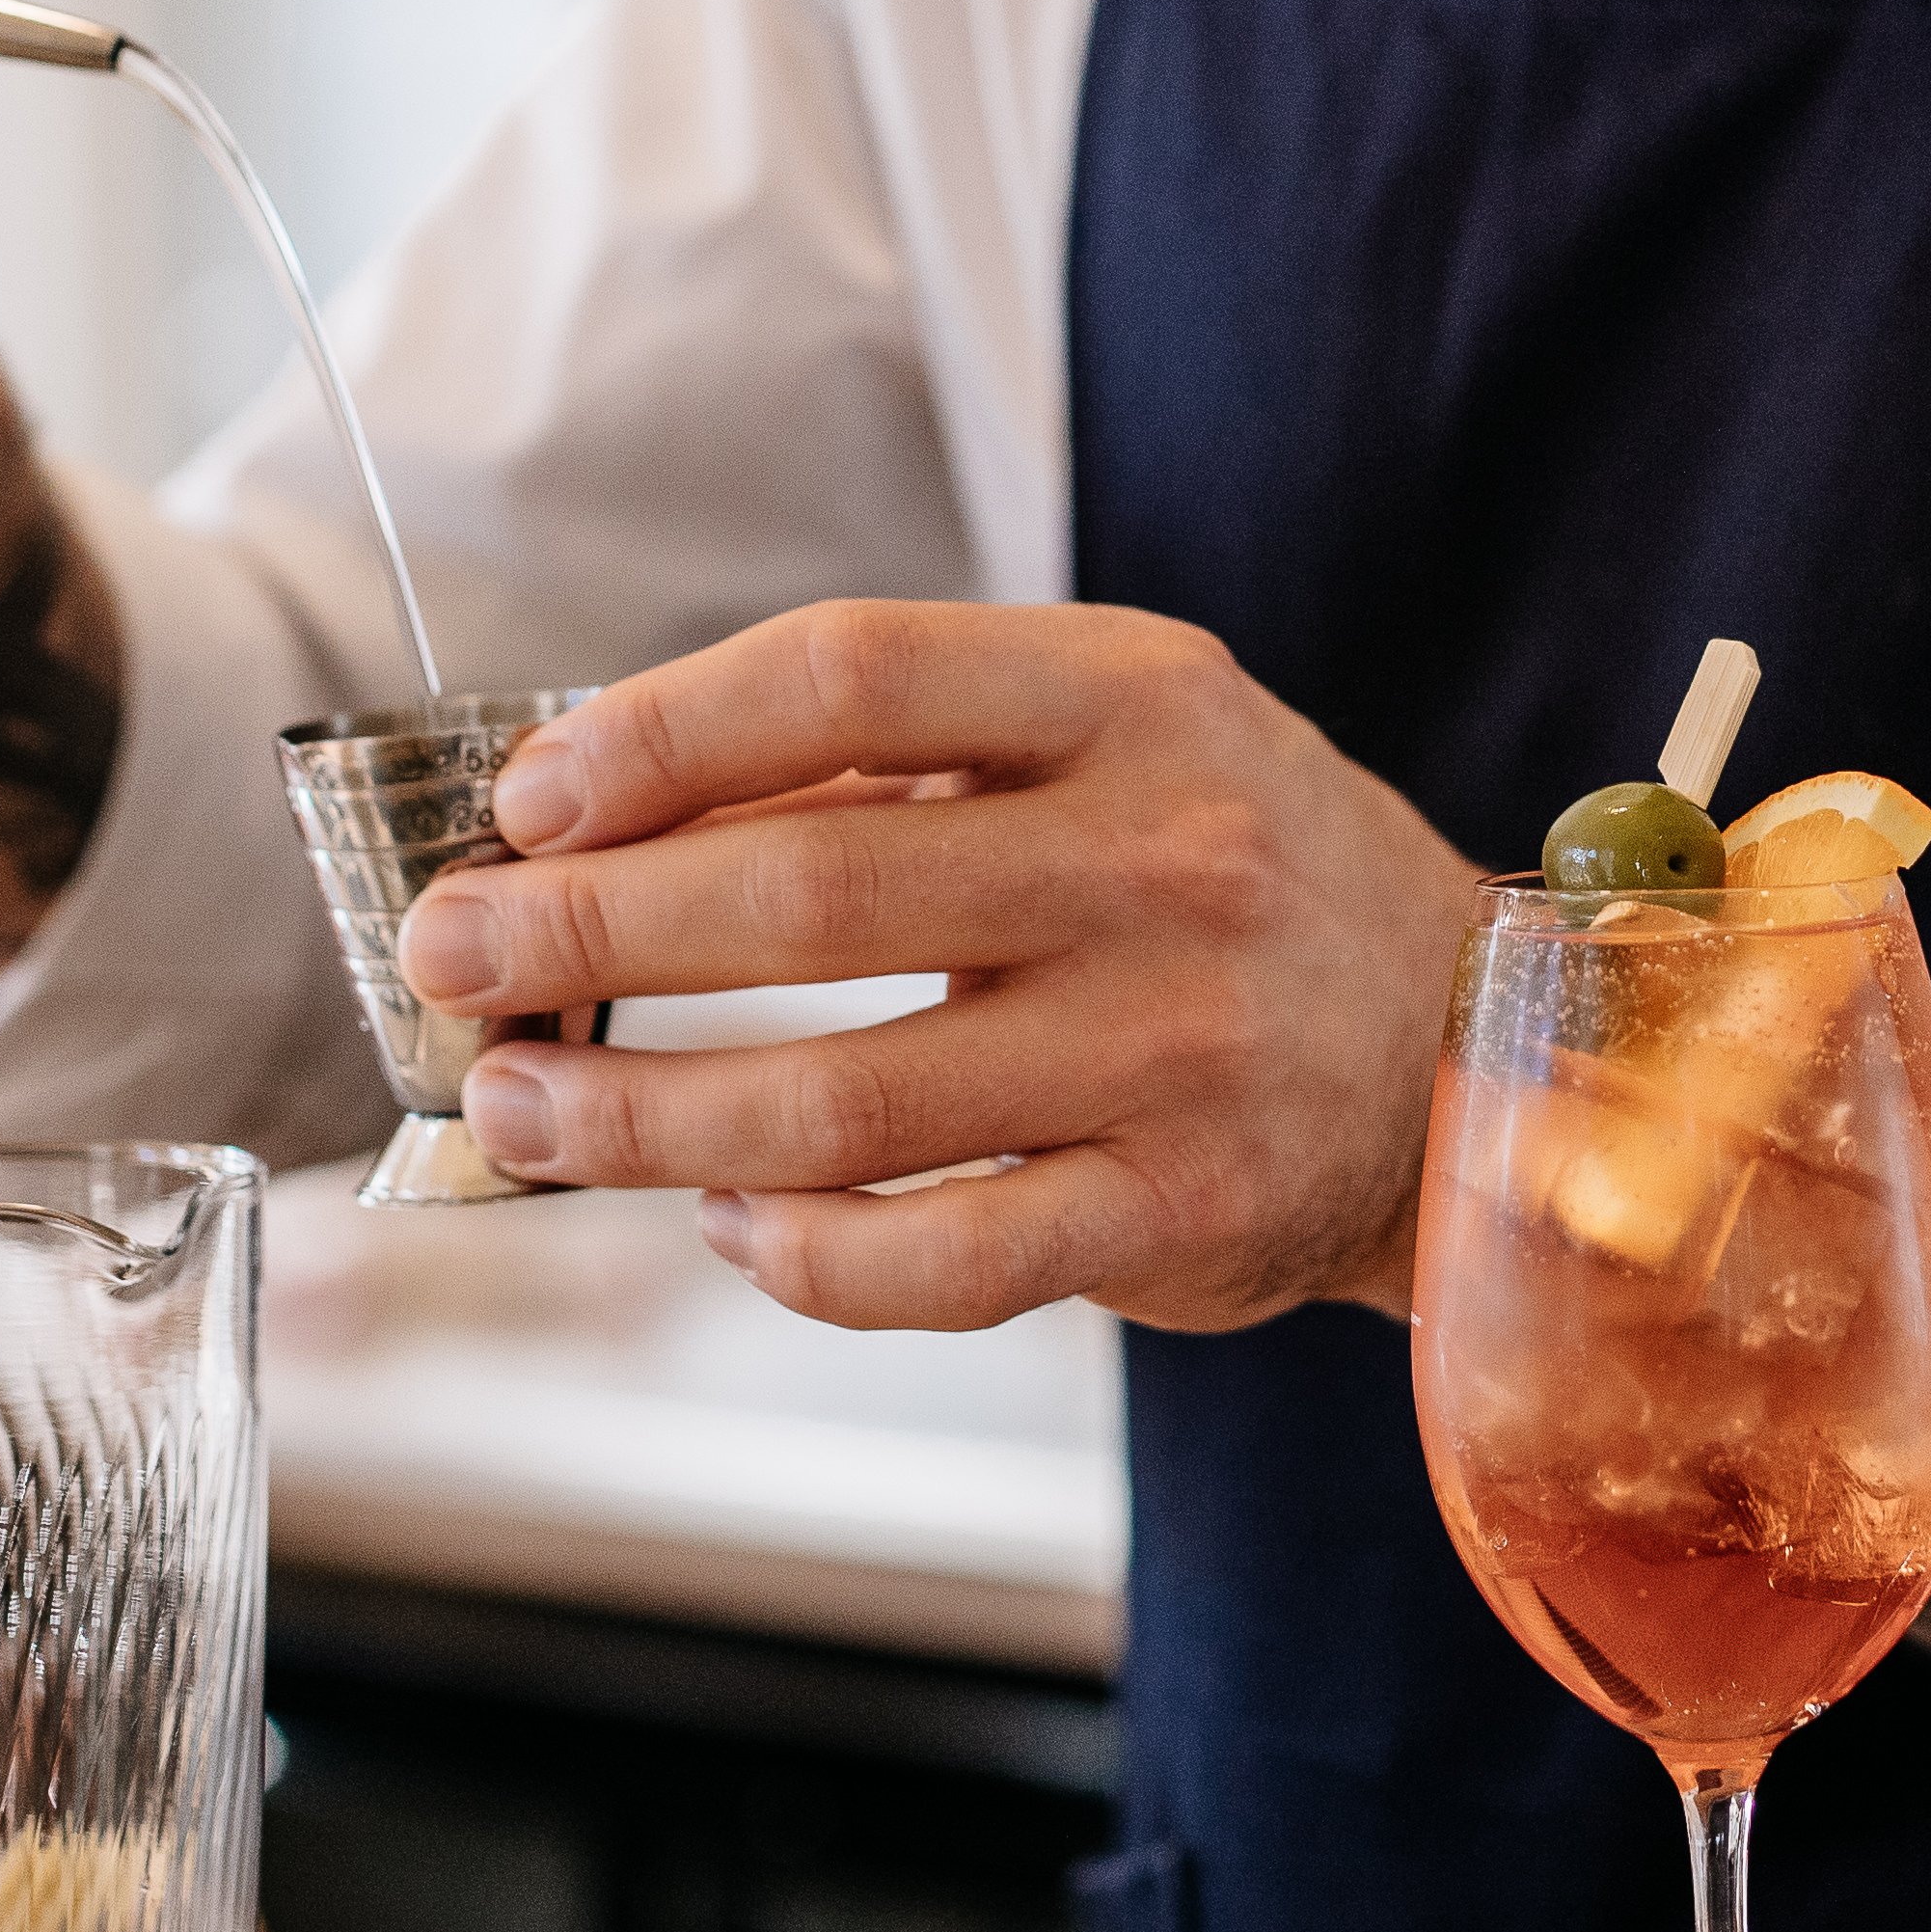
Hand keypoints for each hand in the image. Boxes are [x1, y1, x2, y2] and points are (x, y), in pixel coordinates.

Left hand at [392, 603, 1486, 1336]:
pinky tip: (724, 1220)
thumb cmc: (1232, 878)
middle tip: (453, 959)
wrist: (1477, 1050)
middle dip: (585, 930)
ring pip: (837, 1100)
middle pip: (807, 893)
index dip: (657, 733)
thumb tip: (601, 823)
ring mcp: (1177, 1046)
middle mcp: (1162, 858)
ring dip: (637, 1113)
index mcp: (1129, 699)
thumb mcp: (1108, 748)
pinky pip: (932, 1256)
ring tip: (525, 1106)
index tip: (527, 798)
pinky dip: (793, 1249)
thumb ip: (892, 765)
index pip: (847, 674)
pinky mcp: (1182, 1210)